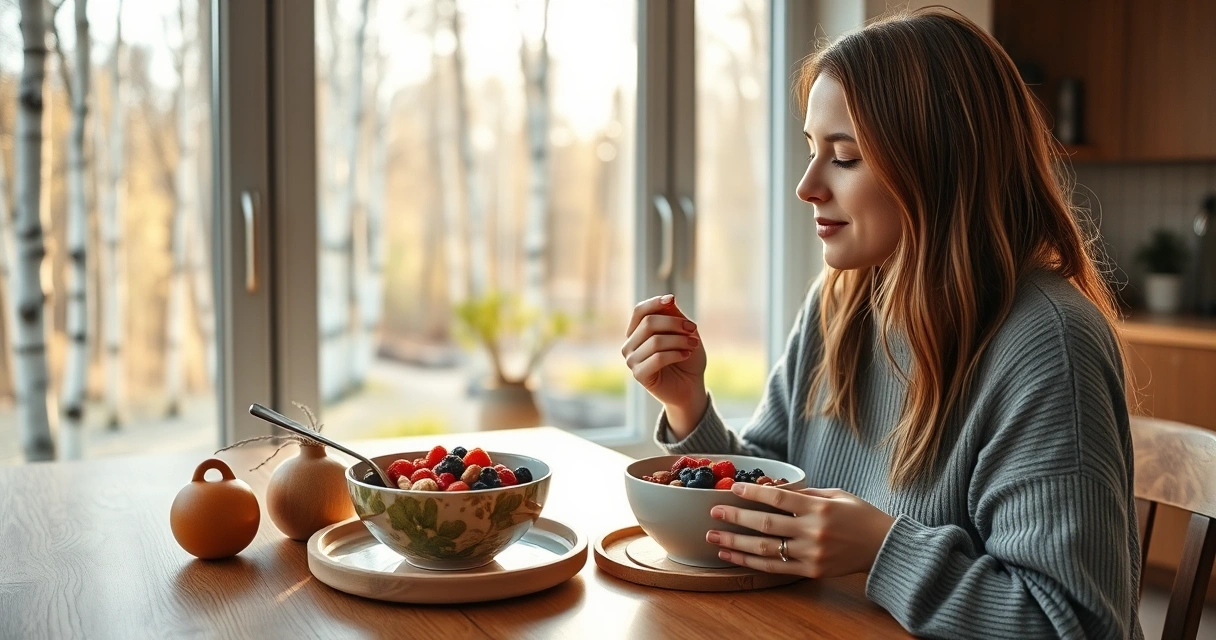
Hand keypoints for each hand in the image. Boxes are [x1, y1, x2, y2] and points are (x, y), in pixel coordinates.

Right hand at [622, 295, 707, 430]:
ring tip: (693, 344)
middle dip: (674, 323)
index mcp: (637, 331)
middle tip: (693, 328)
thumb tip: (668, 299)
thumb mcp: (683, 331)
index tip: (672, 299)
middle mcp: (630, 344)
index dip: (655, 303)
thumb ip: (673, 315)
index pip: (639, 311)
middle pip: (648, 323)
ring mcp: (631, 360)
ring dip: (679, 340)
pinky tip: (686, 354)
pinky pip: (657, 358)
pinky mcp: (639, 375)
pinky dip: (676, 354)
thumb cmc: (686, 356)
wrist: (691, 385)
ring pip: (655, 341)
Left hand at [706, 484, 895, 577]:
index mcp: (818, 508)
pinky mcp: (811, 571)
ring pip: (765, 549)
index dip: (752, 493)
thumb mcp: (836, 494)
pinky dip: (750, 563)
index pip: (778, 499)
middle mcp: (812, 531)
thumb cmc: (859, 515)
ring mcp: (811, 553)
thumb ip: (805, 493)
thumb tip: (773, 490)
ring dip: (735, 544)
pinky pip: (775, 567)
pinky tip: (733, 556)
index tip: (731, 489)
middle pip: (765, 524)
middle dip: (735, 518)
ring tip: (713, 538)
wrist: (883, 546)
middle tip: (713, 513)